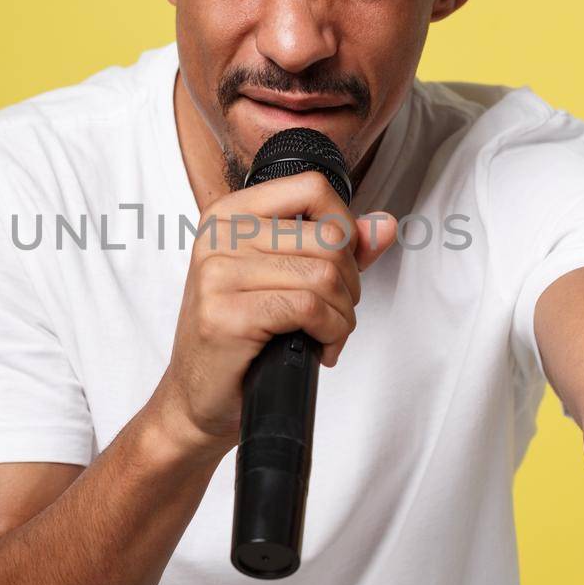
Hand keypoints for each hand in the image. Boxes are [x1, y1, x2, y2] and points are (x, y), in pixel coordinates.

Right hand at [155, 171, 396, 453]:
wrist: (198, 397)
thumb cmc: (242, 337)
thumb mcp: (286, 279)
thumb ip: (337, 249)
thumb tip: (385, 225)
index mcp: (230, 214)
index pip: (312, 187)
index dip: (345, 227)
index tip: (341, 264)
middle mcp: (219, 235)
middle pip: (328, 237)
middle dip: (349, 284)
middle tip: (333, 314)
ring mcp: (218, 273)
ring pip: (324, 276)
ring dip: (342, 316)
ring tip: (326, 334)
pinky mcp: (226, 314)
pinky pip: (308, 308)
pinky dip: (330, 333)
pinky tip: (318, 348)